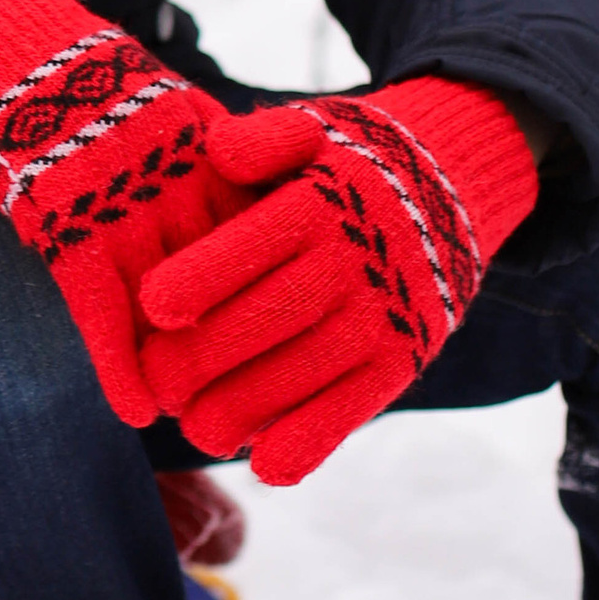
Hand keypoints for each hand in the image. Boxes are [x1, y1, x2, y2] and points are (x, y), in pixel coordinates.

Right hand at [0, 0, 238, 428]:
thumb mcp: (182, 113)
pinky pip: (95, 305)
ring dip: (181, 369)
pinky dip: (116, 360)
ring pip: (163, 302)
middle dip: (240, 347)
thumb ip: (224, 162)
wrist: (19, 59)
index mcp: (206, 156)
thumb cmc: (104, 94)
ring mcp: (117, 202)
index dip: (276, 299)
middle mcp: (171, 182)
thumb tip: (269, 210)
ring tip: (199, 424)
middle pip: (221, 281)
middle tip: (258, 409)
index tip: (305, 353)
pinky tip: (134, 411)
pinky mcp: (62, 218)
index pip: (256, 242)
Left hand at [135, 77, 539, 485]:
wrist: (445, 183)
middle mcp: (356, 259)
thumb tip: (218, 149)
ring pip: (312, 367)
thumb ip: (262, 139)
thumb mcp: (306, 132)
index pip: (257, 241)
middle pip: (277, 314)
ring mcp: (385, 312)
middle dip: (210, 355)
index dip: (204, 276)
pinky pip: (359, 403)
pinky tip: (268, 467)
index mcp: (321, 201)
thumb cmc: (339, 162)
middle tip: (157, 383)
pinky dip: (316, 437)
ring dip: (252, 407)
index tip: (152, 306)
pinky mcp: (405, 356)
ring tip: (195, 430)